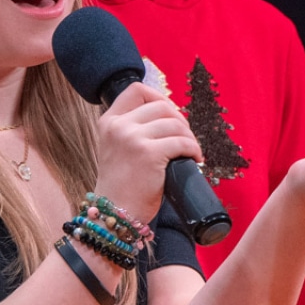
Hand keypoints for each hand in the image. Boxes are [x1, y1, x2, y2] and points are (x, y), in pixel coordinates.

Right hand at [91, 82, 202, 225]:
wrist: (115, 214)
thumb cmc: (121, 187)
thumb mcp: (116, 149)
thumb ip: (131, 130)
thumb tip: (169, 117)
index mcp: (109, 122)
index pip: (137, 90)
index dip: (159, 97)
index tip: (170, 114)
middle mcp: (119, 126)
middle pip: (161, 106)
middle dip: (180, 120)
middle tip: (185, 138)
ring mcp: (133, 138)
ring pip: (175, 124)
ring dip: (190, 137)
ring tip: (191, 152)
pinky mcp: (149, 154)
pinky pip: (182, 143)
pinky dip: (194, 150)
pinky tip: (195, 159)